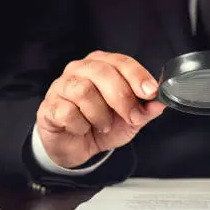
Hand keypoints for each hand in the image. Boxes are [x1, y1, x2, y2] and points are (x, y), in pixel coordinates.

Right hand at [36, 51, 165, 167]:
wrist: (76, 147)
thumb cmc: (102, 125)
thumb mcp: (130, 119)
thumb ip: (146, 109)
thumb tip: (161, 102)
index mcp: (102, 65)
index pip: (121, 62)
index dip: (137, 76)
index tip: (151, 92)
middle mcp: (80, 70)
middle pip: (103, 73)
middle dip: (122, 98)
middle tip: (132, 118)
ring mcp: (61, 86)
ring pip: (84, 91)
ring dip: (100, 114)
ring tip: (103, 125)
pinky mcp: (49, 106)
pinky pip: (67, 112)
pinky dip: (81, 125)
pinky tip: (83, 129)